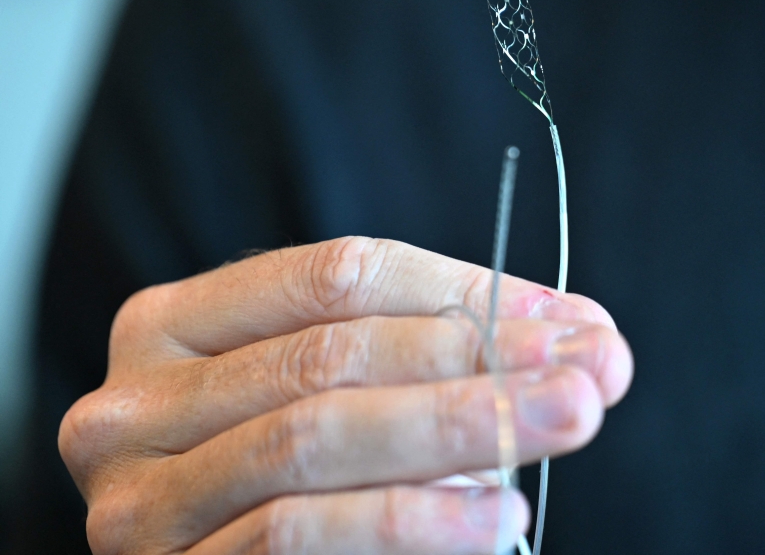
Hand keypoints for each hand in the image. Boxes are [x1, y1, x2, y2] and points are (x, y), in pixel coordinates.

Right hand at [59, 237, 632, 553]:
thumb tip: (588, 340)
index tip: (570, 322)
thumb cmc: (306, 466)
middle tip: (588, 366)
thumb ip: (449, 357)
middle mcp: (136, 402)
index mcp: (175, 323)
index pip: (335, 276)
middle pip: (328, 355)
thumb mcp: (359, 390)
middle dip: (475, 357)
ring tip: (565, 419)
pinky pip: (300, 538)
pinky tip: (496, 517)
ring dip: (460, 428)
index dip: (461, 292)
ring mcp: (144, 498)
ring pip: (314, 439)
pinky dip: (414, 524)